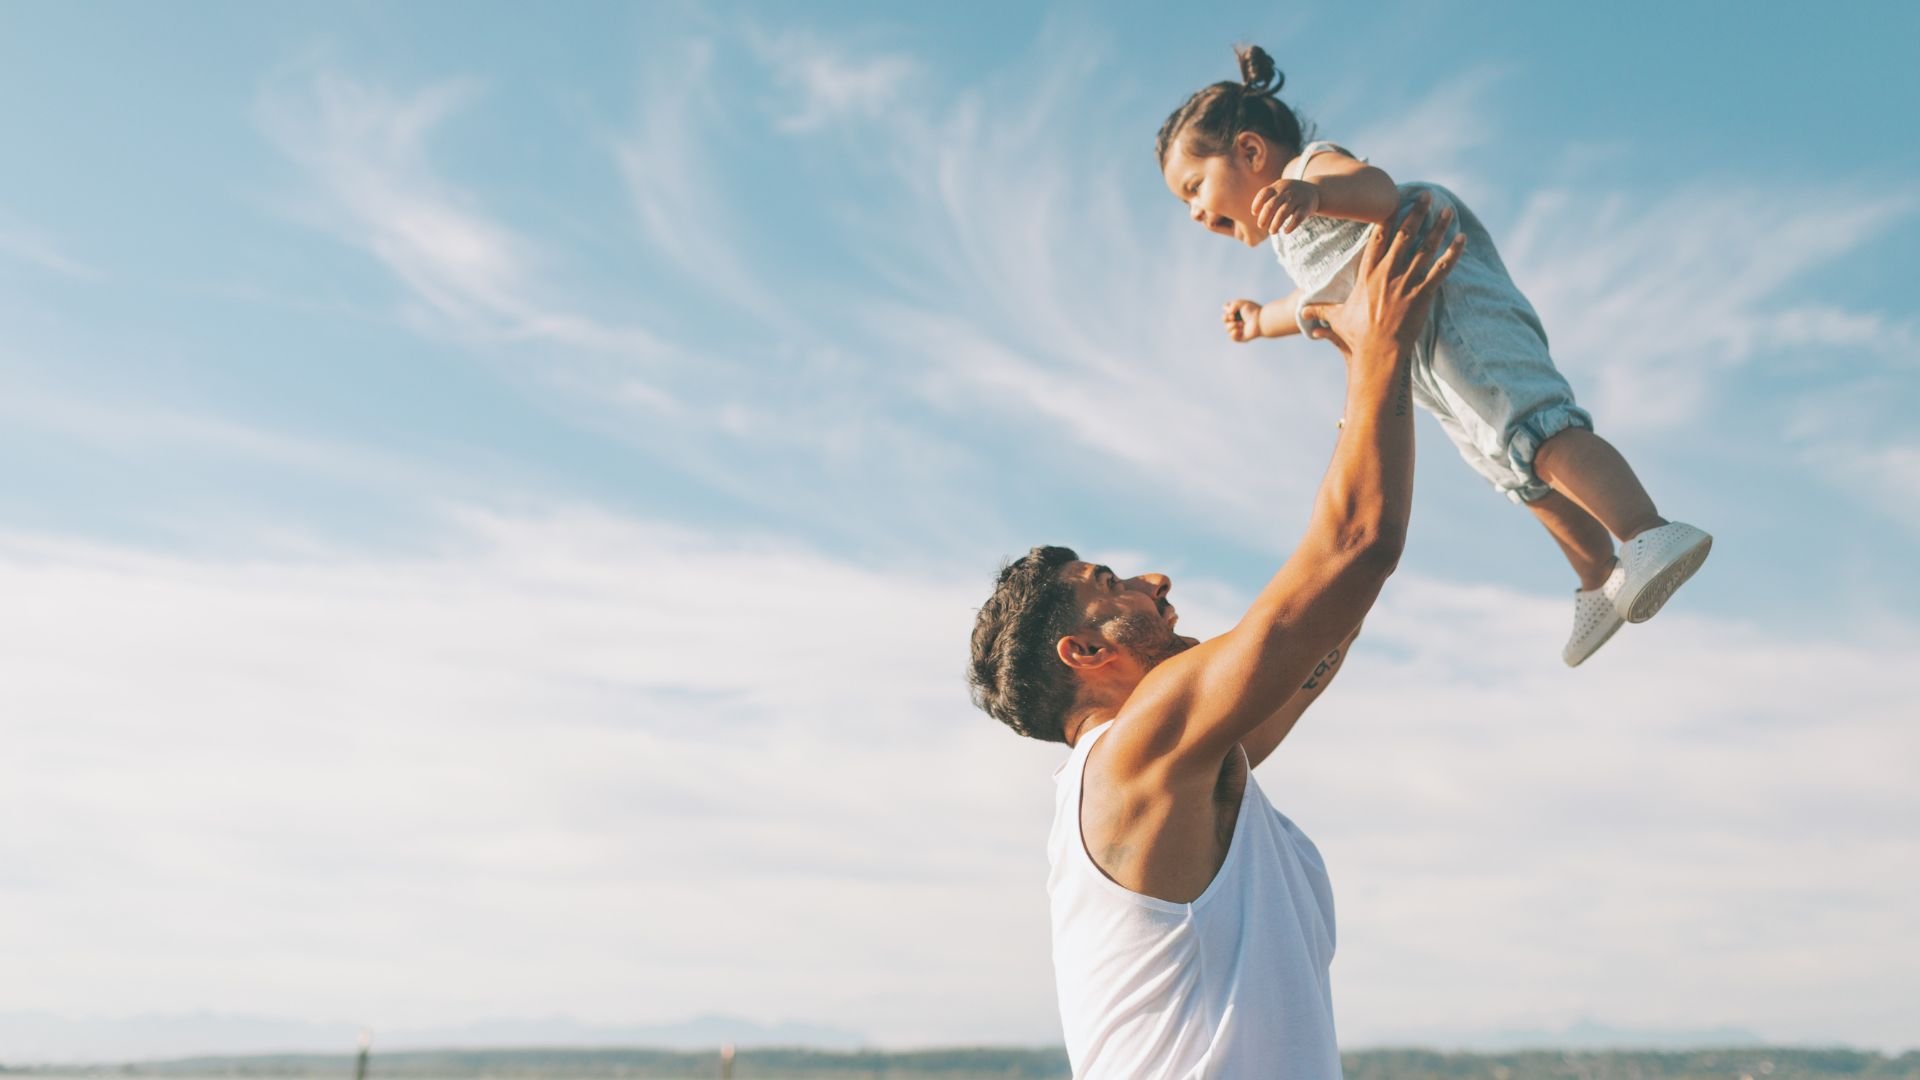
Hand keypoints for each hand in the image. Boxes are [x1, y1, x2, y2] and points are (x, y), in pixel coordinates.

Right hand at [1222, 299, 1263, 341]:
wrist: (1262, 321)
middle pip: (1224, 319)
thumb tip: (1228, 313)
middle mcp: (1237, 319)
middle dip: (1226, 318)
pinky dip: (1234, 334)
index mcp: (1237, 311)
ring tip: (1241, 324)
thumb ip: (1231, 305)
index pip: (1226, 310)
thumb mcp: (1241, 303)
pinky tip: (1239, 331)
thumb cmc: (1253, 311)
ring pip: (1227, 328)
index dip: (1226, 310)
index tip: (1233, 309)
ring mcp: (1239, 328)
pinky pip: (1232, 338)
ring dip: (1232, 325)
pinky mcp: (1241, 337)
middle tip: (1233, 317)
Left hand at [1252, 178, 1319, 234]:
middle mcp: (1287, 191)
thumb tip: (1257, 216)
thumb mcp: (1279, 191)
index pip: (1264, 193)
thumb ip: (1268, 200)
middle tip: (1260, 226)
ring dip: (1275, 224)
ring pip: (1283, 212)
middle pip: (1272, 204)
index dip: (1257, 203)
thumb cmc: (1290, 195)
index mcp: (1278, 186)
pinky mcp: (1307, 207)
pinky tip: (1286, 231)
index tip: (1254, 213)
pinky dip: (1291, 226)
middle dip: (1264, 216)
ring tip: (1272, 232)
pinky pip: (1298, 217)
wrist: (1314, 191)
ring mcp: (1297, 198)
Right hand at [1298, 193, 1463, 357]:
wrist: (1378, 352)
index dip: (1388, 219)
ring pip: (1425, 248)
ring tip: (1448, 210)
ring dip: (1438, 227)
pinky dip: (1453, 253)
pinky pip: (1441, 269)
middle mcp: (1387, 273)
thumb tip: (1302, 313)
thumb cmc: (1357, 337)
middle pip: (1404, 235)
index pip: (1377, 239)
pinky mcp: (1422, 294)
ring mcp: (1406, 283)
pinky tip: (1462, 239)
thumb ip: (1320, 311)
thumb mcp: (1336, 319)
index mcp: (1367, 274)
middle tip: (1425, 195)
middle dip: (1416, 213)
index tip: (1395, 203)